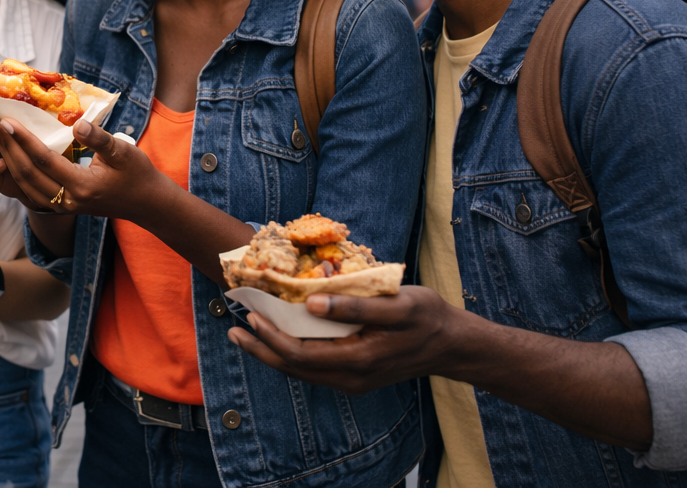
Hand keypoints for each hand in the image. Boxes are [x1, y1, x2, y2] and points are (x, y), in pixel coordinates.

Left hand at [0, 116, 171, 222]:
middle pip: (27, 174)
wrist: (146, 203)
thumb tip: (78, 124)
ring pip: (25, 185)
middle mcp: (68, 201)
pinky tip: (8, 156)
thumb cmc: (137, 173)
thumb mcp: (124, 152)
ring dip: (8, 160)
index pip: (44, 160)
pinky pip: (31, 191)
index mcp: (82, 186)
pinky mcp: (61, 206)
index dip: (22, 140)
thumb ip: (100, 139)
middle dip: (7, 149)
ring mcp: (63, 207)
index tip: (6, 120)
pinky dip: (17, 172)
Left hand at [227, 287, 461, 393]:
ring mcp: (353, 380)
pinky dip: (292, 355)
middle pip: (294, 368)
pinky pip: (314, 369)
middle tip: (234, 330)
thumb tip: (310, 304)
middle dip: (261, 349)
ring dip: (272, 354)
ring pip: (302, 372)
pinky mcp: (356, 376)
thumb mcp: (396, 305)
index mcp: (358, 360)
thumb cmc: (426, 317)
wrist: (453, 344)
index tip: (251, 315)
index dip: (271, 337)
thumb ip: (353, 306)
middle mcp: (351, 377)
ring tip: (247, 335)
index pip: (300, 355)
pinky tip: (280, 340)